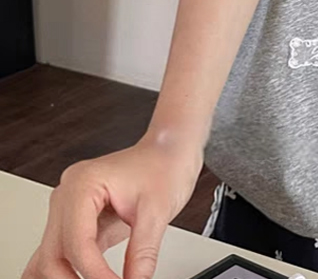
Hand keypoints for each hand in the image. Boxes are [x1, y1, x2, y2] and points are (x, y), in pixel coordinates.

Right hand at [21, 135, 202, 278]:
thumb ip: (143, 253)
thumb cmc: (164, 165)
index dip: (96, 274)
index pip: (78, 243)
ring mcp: (68, 209)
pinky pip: (60, 255)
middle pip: (52, 256)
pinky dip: (68, 274)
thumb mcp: (158, 210)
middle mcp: (67, 195)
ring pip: (48, 259)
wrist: (169, 151)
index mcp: (83, 184)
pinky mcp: (77, 223)